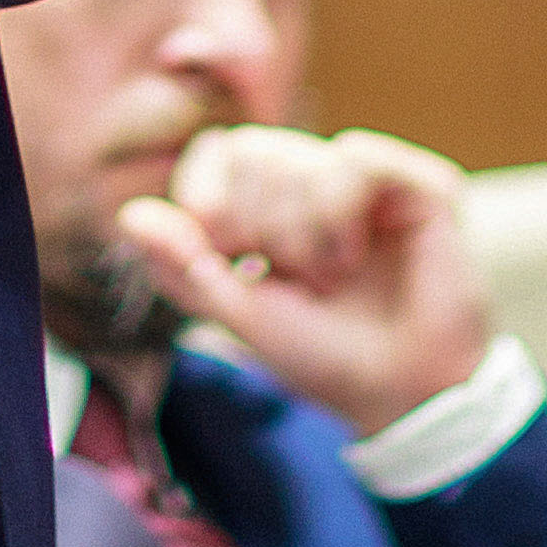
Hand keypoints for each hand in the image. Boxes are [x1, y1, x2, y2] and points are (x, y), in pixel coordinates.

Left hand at [116, 120, 494, 436]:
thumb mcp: (240, 314)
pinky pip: (351, 158)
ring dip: (300, 234)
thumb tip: (130, 217)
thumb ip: (185, 265)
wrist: (401, 395)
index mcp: (273, 206)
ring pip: (296, 156)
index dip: (207, 197)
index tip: (227, 253)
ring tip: (332, 277)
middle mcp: (319, 181)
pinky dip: (338, 216)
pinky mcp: (416, 181)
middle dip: (259, 228)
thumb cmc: (324, 358)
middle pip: (251, 151)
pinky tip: (357, 256)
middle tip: (295, 279)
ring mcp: (368, 179)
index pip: (218, 151)